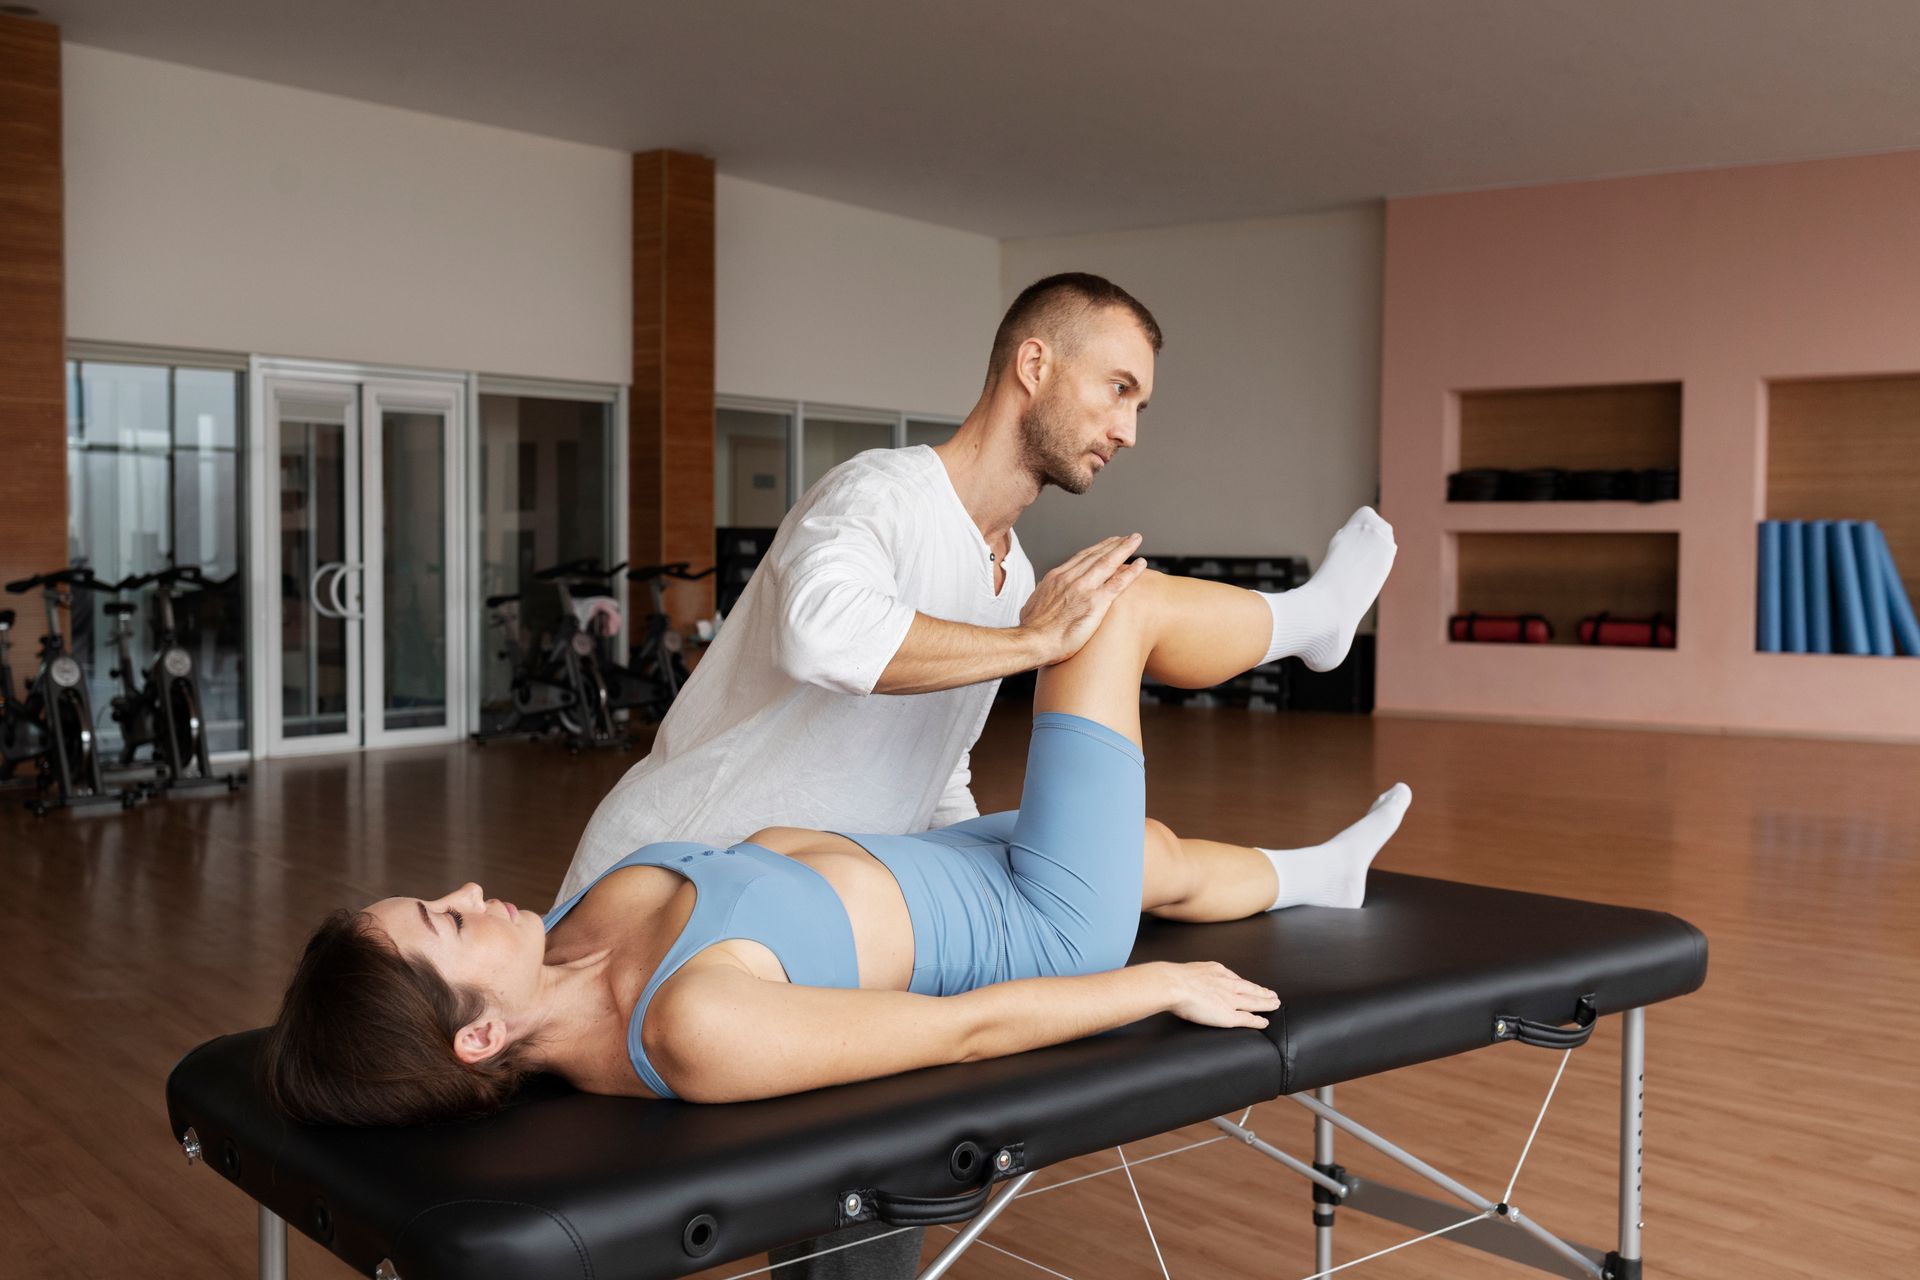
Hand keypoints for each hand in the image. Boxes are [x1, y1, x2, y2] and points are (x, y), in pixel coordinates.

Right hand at [1017, 534, 1148, 664]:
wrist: (1031, 642)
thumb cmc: (1031, 631)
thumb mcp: (1031, 607)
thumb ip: (1041, 599)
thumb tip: (1038, 600)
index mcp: (1056, 578)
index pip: (1080, 558)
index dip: (1096, 549)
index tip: (1107, 544)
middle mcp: (1071, 578)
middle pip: (1097, 555)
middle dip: (1113, 544)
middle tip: (1127, 537)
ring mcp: (1084, 589)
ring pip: (1108, 562)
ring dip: (1124, 549)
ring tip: (1136, 540)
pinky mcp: (1096, 603)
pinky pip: (1118, 583)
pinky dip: (1131, 572)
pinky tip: (1142, 565)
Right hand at [1162, 962, 1278, 1029]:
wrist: (1174, 985)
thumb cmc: (1174, 978)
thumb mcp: (1190, 969)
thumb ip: (1197, 974)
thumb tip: (1191, 978)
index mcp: (1217, 971)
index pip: (1237, 979)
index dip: (1247, 984)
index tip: (1253, 986)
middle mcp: (1227, 984)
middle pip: (1251, 989)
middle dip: (1262, 992)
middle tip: (1273, 995)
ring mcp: (1230, 1000)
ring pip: (1254, 1002)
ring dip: (1266, 1003)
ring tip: (1275, 1005)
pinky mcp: (1229, 1015)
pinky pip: (1248, 1018)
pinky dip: (1257, 1020)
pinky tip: (1264, 1022)